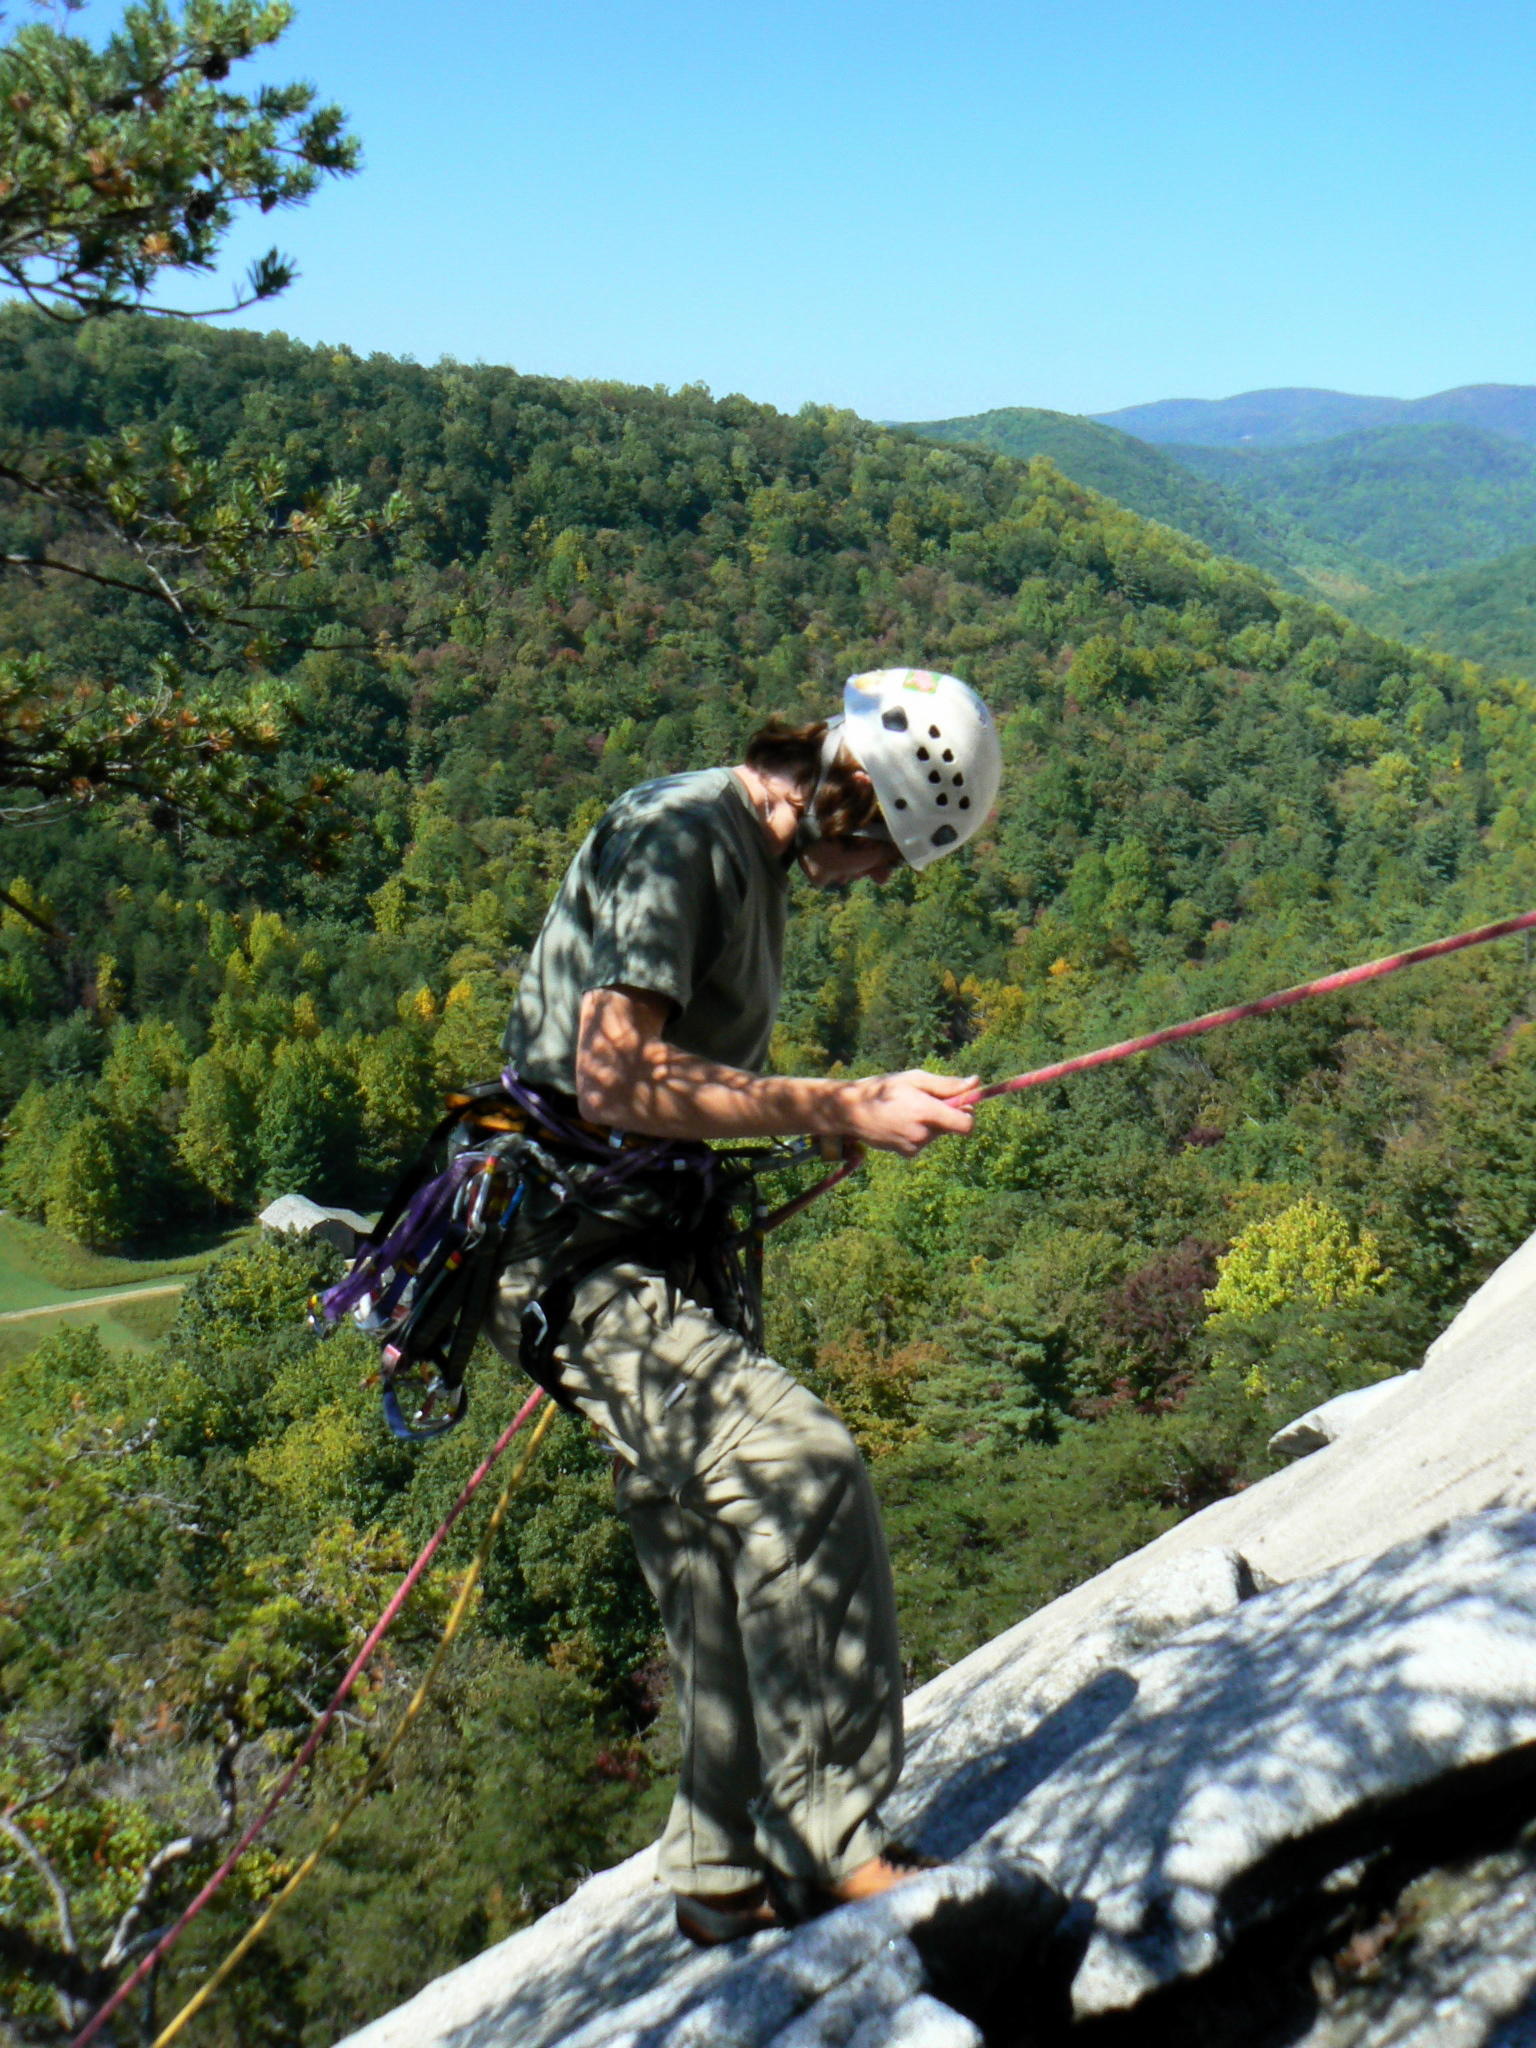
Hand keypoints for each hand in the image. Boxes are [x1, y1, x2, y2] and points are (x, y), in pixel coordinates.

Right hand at [837, 1070, 977, 1156]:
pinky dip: (919, 1131)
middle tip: (926, 1098)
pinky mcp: (907, 1153)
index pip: (966, 1125)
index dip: (969, 1114)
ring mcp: (915, 1146)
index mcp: (927, 1112)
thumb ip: (947, 1084)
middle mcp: (923, 1133)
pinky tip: (901, 1121)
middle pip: (951, 1126)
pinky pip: (924, 1140)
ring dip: (931, 1122)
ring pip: (937, 1133)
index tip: (963, 1103)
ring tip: (907, 1108)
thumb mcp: (915, 1079)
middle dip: (946, 1113)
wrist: (851, 1112)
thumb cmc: (883, 1089)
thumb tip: (975, 1083)